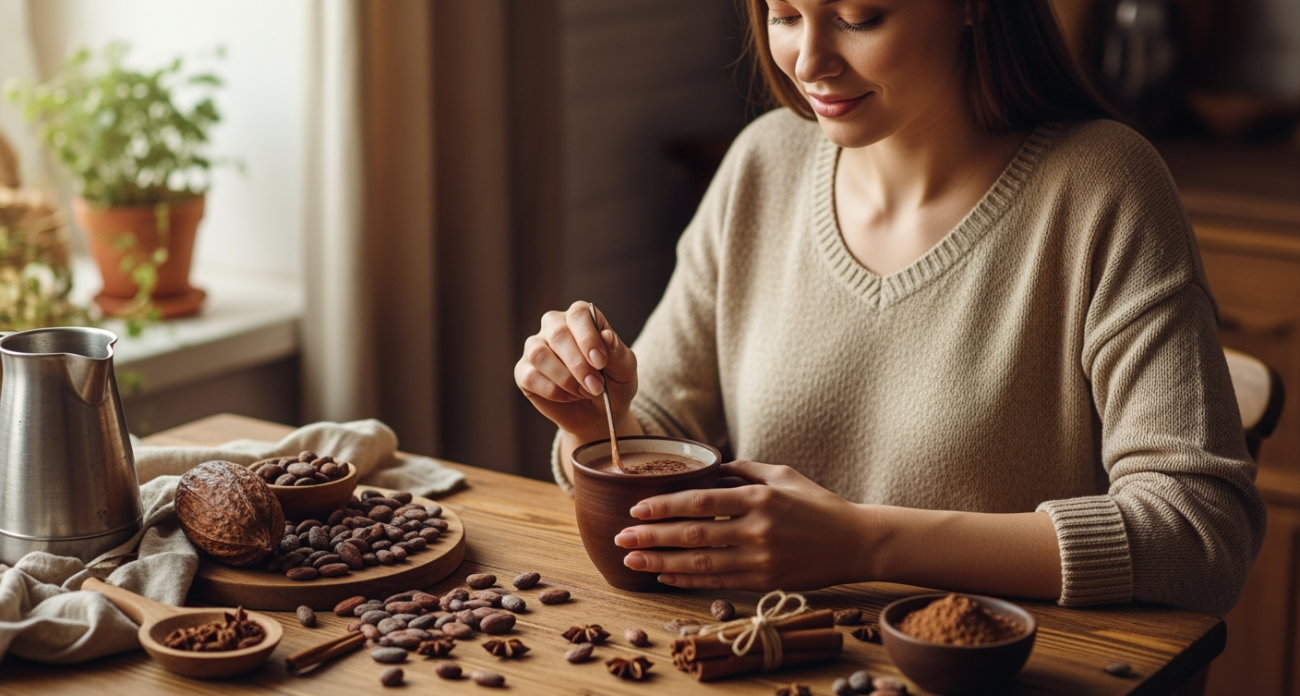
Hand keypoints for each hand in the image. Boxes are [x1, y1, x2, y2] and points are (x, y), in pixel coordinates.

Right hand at [514, 301, 637, 440]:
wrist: (598, 413)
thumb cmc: (613, 384)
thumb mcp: (624, 370)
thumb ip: (617, 352)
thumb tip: (607, 336)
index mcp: (580, 319)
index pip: (578, 314)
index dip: (588, 338)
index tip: (600, 362)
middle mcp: (554, 327)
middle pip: (557, 334)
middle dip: (578, 364)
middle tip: (596, 386)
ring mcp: (536, 348)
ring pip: (539, 355)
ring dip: (565, 379)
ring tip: (584, 393)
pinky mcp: (523, 371)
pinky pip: (530, 377)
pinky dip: (553, 391)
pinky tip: (568, 396)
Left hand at [614, 460, 872, 589]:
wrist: (856, 541)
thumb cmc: (817, 504)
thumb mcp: (783, 475)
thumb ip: (742, 470)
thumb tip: (706, 466)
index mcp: (759, 497)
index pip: (701, 502)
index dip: (665, 506)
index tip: (637, 507)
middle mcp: (758, 529)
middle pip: (694, 535)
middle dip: (653, 536)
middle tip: (621, 537)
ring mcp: (762, 559)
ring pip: (701, 563)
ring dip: (662, 562)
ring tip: (632, 561)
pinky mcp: (766, 582)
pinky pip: (719, 582)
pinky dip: (689, 579)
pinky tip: (665, 575)